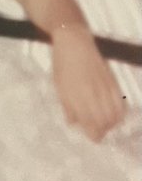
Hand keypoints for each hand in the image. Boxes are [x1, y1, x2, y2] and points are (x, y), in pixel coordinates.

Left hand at [49, 25, 125, 141]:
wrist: (74, 41)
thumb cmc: (62, 64)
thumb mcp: (59, 85)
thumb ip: (67, 105)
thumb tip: (73, 123)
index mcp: (75, 96)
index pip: (89, 122)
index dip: (93, 133)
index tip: (92, 138)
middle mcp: (92, 94)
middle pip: (104, 121)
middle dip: (103, 131)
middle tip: (98, 133)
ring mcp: (103, 88)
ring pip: (114, 114)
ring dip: (111, 124)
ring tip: (105, 125)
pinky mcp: (112, 81)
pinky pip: (121, 103)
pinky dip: (119, 113)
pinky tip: (115, 115)